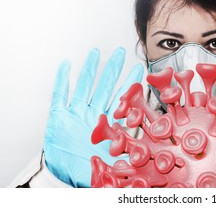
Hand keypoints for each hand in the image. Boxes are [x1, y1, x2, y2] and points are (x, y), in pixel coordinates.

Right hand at [44, 47, 143, 186]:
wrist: (63, 177)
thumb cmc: (87, 170)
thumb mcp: (111, 164)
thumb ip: (126, 158)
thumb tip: (144, 155)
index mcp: (107, 124)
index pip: (121, 98)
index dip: (130, 83)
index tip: (140, 69)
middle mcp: (93, 114)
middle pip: (104, 86)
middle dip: (113, 68)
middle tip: (121, 51)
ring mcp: (75, 113)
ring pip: (84, 85)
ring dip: (89, 68)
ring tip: (95, 52)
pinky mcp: (58, 115)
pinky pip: (60, 94)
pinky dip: (62, 79)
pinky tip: (66, 64)